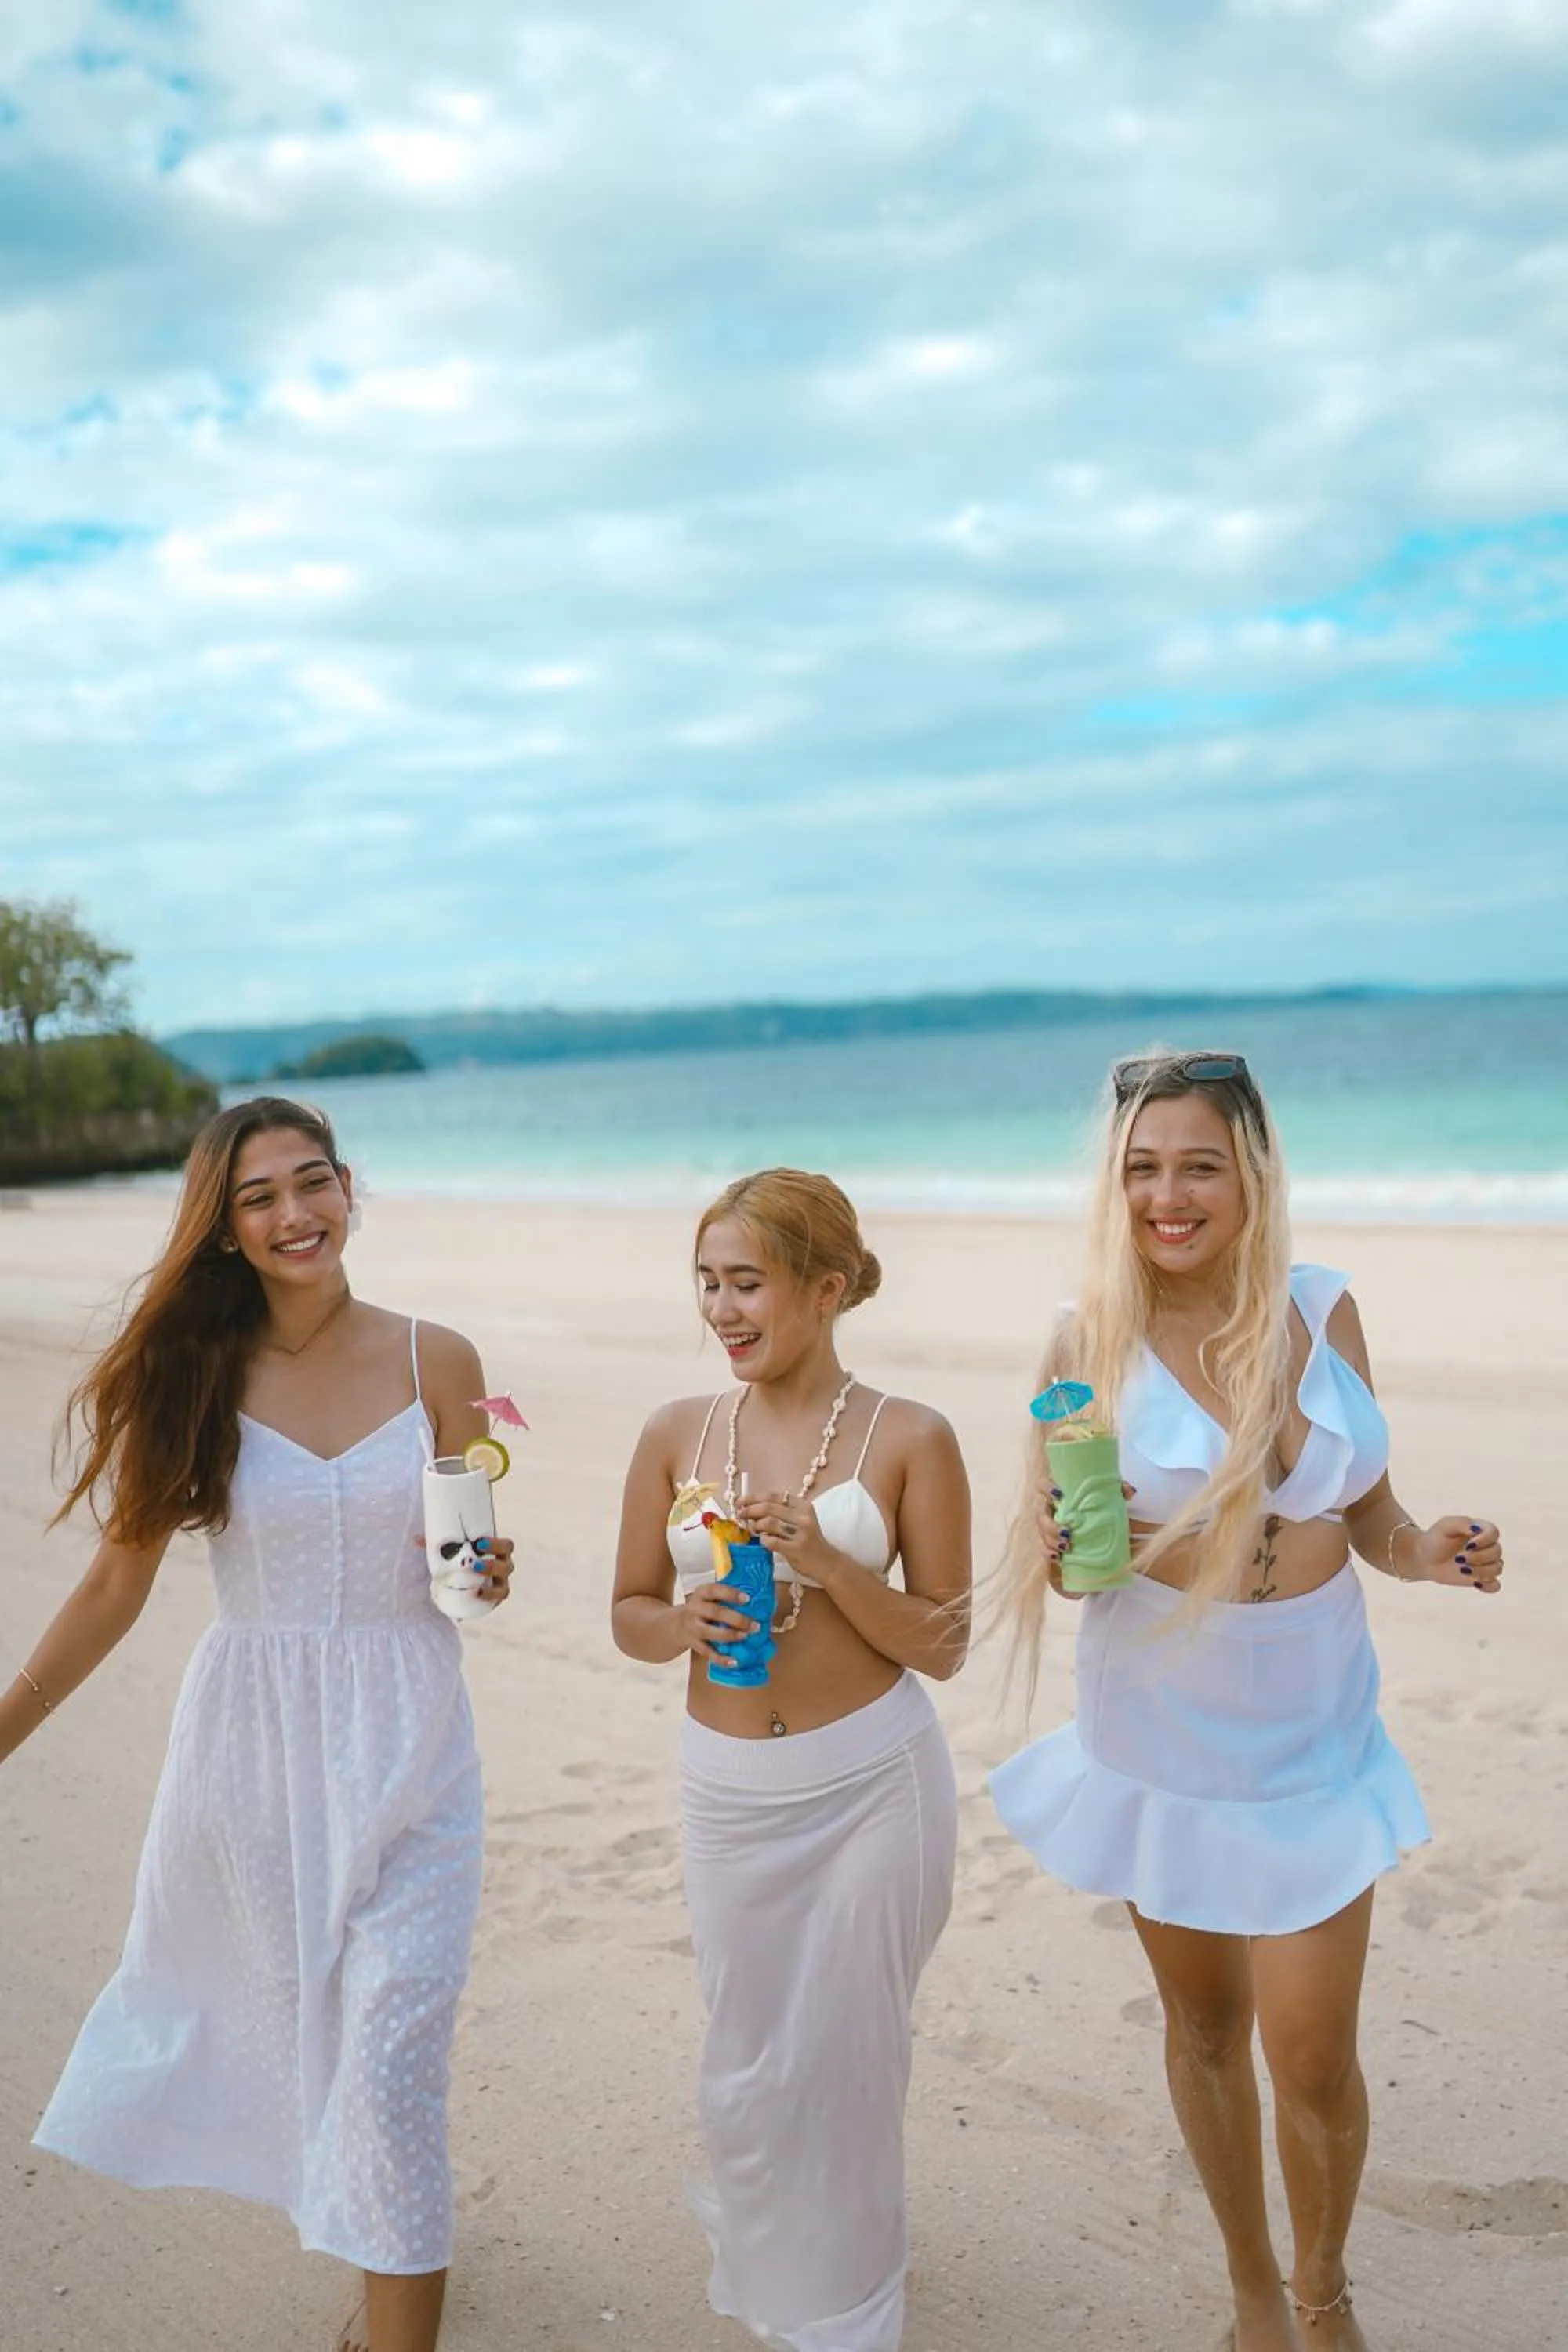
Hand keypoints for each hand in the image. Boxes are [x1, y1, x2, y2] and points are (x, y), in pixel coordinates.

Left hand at [416, 1532, 514, 1604]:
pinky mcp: (494, 1600)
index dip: (496, 1545)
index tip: (479, 1543)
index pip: (506, 1546)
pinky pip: (496, 1601)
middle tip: (474, 1564)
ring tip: (475, 1587)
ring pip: (503, 1586)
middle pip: (507, 1566)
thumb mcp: (451, 1550)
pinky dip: (489, 1599)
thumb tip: (416, 1539)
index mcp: (497, 1552)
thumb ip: (437, 1544)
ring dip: (491, 1587)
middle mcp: (503, 1568)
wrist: (461, 1581)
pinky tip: (477, 1596)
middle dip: (493, 1565)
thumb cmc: (460, 1559)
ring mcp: (499, 1585)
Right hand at [683, 1580, 761, 1663]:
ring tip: (745, 1637)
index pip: (715, 1590)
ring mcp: (693, 1628)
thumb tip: (760, 1601)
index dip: (731, 1594)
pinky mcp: (694, 1644)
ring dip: (730, 1636)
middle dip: (737, 1619)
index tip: (748, 1599)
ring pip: (711, 1633)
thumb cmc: (703, 1608)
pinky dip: (721, 1659)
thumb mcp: (708, 1597)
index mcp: (701, 1594)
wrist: (676, 1625)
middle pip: (715, 1612)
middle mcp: (695, 1609)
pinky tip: (735, 1661)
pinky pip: (708, 1653)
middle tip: (755, 1625)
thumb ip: (726, 1598)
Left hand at [737, 1490, 832, 1580]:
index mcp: (803, 1506)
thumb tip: (751, 1508)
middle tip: (740, 1515)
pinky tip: (763, 1541)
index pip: (774, 1495)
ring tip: (753, 1529)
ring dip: (756, 1526)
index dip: (753, 1497)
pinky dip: (763, 1540)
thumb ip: (781, 1513)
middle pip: (769, 1508)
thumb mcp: (800, 1521)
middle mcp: (803, 1517)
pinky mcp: (796, 1549)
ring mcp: (800, 1533)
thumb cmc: (809, 1540)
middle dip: (750, 1510)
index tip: (740, 1501)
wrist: (826, 1562)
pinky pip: (771, 1541)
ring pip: (769, 1523)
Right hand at [1041, 1478, 1137, 1596]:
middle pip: (1041, 1515)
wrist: (1099, 1521)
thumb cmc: (1098, 1503)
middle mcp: (1049, 1508)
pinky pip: (1045, 1548)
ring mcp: (1048, 1526)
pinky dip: (1050, 1553)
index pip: (1042, 1485)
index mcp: (1057, 1493)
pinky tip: (1058, 1558)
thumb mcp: (1109, 1495)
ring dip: (1051, 1541)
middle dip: (1050, 1526)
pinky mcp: (1052, 1542)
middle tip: (1067, 1534)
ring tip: (1065, 1548)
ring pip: (1042, 1533)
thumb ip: (1119, 1490)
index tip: (1059, 1495)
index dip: (1046, 1488)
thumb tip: (1130, 1491)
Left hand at [1405, 1516, 1503, 1593]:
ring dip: (1481, 1571)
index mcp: (1480, 1531)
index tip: (1469, 1545)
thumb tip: (1477, 1529)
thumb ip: (1462, 1523)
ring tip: (1461, 1570)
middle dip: (1478, 1557)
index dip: (1485, 1540)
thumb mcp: (1445, 1525)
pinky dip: (1488, 1586)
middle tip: (1458, 1559)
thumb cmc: (1435, 1539)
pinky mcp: (1481, 1578)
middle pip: (1496, 1552)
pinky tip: (1475, 1583)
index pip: (1494, 1533)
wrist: (1424, 1558)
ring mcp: (1485, 1563)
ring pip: (1497, 1568)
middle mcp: (1486, 1546)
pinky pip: (1495, 1585)